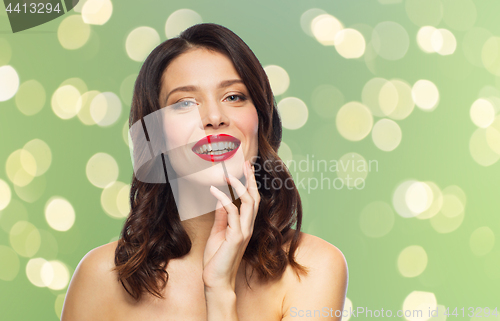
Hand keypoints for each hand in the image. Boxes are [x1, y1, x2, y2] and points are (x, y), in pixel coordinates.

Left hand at [202, 160, 259, 291]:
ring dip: (239, 186)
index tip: (247, 169)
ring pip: (248, 203)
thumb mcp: (218, 233)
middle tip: (246, 164)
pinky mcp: (236, 237)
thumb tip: (221, 200)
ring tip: (229, 175)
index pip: (251, 201)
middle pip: (254, 198)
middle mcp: (248, 227)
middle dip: (250, 180)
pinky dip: (222, 199)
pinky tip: (214, 191)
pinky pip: (231, 212)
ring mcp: (244, 232)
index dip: (250, 184)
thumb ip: (222, 217)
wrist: (216, 280)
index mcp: (245, 226)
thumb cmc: (216, 259)